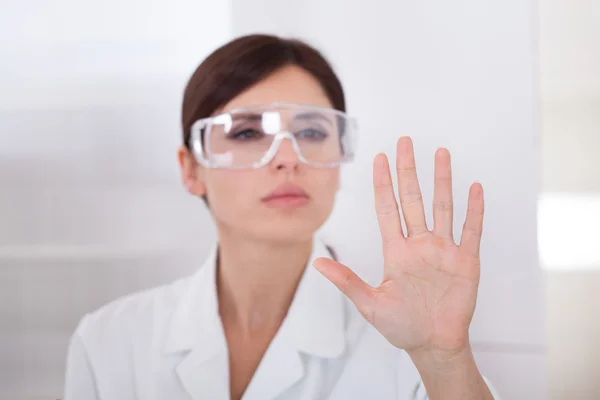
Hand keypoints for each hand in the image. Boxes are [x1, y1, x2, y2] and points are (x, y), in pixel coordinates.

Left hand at [314, 136, 483, 356]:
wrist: (433, 344)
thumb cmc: (401, 326)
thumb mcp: (369, 304)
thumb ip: (346, 281)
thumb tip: (316, 263)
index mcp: (396, 251)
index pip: (387, 208)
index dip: (383, 183)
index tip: (379, 158)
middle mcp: (419, 244)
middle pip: (413, 198)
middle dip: (408, 170)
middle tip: (404, 142)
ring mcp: (443, 250)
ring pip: (442, 207)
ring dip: (442, 180)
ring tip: (440, 153)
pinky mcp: (466, 261)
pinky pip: (470, 230)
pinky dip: (473, 210)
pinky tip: (474, 187)